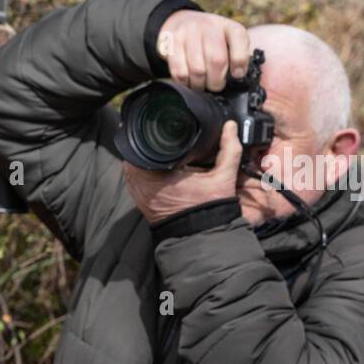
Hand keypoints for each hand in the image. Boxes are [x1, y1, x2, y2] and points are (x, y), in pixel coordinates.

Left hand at [122, 120, 240, 223]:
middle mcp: (144, 186)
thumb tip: (230, 127)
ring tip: (156, 151)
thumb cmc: (209, 210)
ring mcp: (140, 195)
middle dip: (147, 146)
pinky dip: (142, 174)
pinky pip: (135, 181)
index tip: (159, 132)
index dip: (151, 137)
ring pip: (133, 168)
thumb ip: (229, 150)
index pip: (144, 147)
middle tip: (159, 140)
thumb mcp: (223, 178)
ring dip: (143, 159)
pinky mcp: (141, 202)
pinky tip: (155, 169)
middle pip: (136, 155)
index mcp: (159, 176)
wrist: (201, 237)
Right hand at [155, 9, 251, 90]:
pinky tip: (188, 81)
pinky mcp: (172, 43)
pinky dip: (185, 82)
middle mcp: (209, 26)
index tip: (237, 75)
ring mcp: (189, 33)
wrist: (182, 22)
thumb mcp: (230, 40)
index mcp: (229, 26)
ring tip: (201, 85)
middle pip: (217, 60)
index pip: (239, 40)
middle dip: (217, 81)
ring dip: (200, 85)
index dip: (240, 62)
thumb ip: (237, 55)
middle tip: (215, 85)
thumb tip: (238, 76)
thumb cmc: (211, 39)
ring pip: (197, 70)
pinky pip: (179, 72)